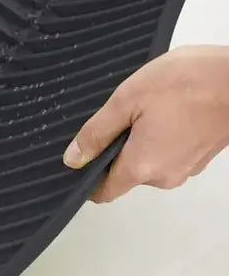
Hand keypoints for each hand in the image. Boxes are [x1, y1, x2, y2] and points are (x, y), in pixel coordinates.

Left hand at [63, 46, 228, 203]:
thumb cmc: (190, 84)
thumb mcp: (127, 100)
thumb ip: (97, 132)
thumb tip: (73, 158)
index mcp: (143, 167)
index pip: (105, 191)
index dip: (88, 178)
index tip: (81, 159)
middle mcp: (166, 176)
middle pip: (126, 172)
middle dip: (118, 146)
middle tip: (124, 114)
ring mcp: (187, 167)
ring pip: (149, 159)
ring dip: (142, 137)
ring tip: (150, 107)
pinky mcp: (201, 156)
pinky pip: (170, 151)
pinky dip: (163, 134)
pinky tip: (168, 108)